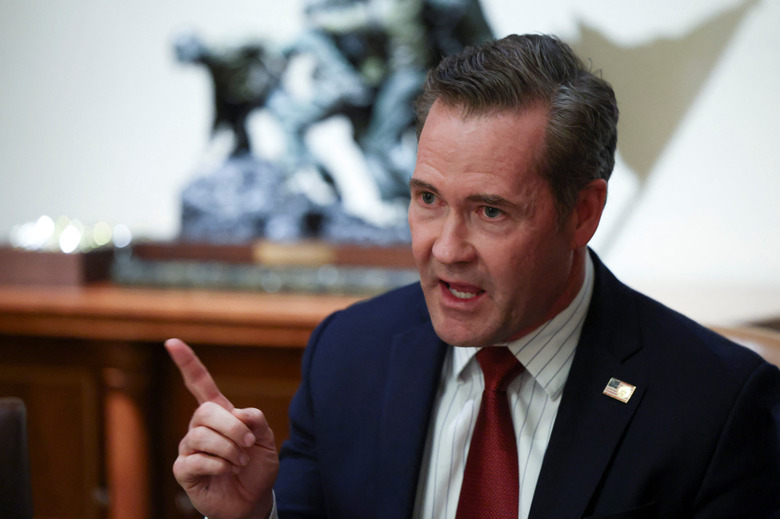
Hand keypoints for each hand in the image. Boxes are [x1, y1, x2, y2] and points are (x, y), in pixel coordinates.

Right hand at [165, 338, 278, 518]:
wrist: (252, 500)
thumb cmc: (256, 467)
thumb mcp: (267, 440)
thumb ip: (256, 420)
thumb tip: (237, 413)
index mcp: (219, 413)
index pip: (199, 383)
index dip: (187, 362)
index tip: (172, 342)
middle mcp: (199, 427)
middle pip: (205, 411)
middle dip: (232, 427)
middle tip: (248, 445)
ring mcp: (189, 448)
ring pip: (201, 436)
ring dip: (229, 450)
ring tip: (240, 462)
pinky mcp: (183, 470)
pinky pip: (195, 460)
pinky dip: (218, 466)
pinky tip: (225, 471)